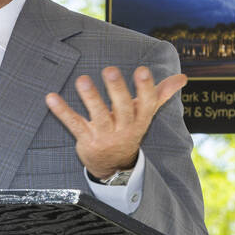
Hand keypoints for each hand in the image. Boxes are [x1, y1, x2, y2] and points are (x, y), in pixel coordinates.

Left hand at [45, 65, 186, 179]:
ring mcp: (105, 135)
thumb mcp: (145, 114)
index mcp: (140, 119)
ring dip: (90, 97)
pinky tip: (51, 97)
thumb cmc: (129, 129)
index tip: (142, 70)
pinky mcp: (86, 139)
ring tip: (82, 79)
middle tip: (110, 69)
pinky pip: (74, 124)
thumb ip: (161, 94)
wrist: (113, 165)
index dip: (145, 88)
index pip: (147, 103)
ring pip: (98, 116)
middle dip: (117, 89)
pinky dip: (62, 111)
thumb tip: (183, 77)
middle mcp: (124, 127)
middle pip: (123, 108)